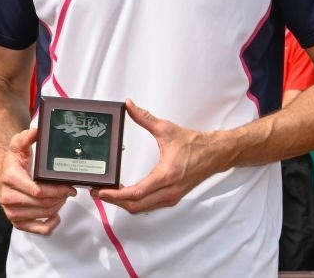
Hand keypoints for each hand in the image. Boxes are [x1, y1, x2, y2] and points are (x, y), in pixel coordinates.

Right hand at [0, 128, 75, 234]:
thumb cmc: (10, 161)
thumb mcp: (17, 145)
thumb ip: (26, 137)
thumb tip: (37, 131)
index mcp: (10, 178)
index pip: (38, 191)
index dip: (57, 190)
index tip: (69, 186)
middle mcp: (8, 197)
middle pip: (43, 204)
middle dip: (60, 197)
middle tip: (69, 190)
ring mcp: (11, 211)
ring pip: (43, 214)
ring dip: (57, 206)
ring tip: (63, 196)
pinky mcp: (16, 221)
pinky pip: (37, 230)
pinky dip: (50, 225)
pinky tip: (56, 215)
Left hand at [92, 99, 221, 213]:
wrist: (215, 154)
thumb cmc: (194, 144)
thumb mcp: (167, 129)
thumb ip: (145, 117)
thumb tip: (129, 106)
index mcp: (166, 175)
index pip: (136, 193)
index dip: (116, 195)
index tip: (102, 191)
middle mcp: (169, 191)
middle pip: (135, 206)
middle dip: (115, 202)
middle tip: (98, 192)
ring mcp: (171, 197)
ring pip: (142, 208)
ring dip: (124, 203)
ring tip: (109, 193)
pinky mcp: (172, 198)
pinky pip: (149, 205)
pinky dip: (135, 202)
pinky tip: (125, 193)